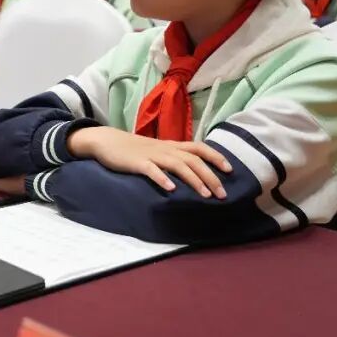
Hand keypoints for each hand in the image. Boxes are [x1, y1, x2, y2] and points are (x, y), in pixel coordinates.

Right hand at [67, 126, 232, 197]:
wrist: (105, 141)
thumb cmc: (132, 149)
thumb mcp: (156, 150)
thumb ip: (173, 158)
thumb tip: (193, 172)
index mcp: (171, 145)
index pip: (199, 147)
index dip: (216, 157)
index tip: (230, 170)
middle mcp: (165, 149)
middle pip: (193, 160)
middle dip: (211, 177)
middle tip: (223, 195)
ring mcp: (151, 155)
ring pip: (178, 165)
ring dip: (194, 180)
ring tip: (205, 195)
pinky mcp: (136, 163)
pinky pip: (151, 170)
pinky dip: (162, 179)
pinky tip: (171, 190)